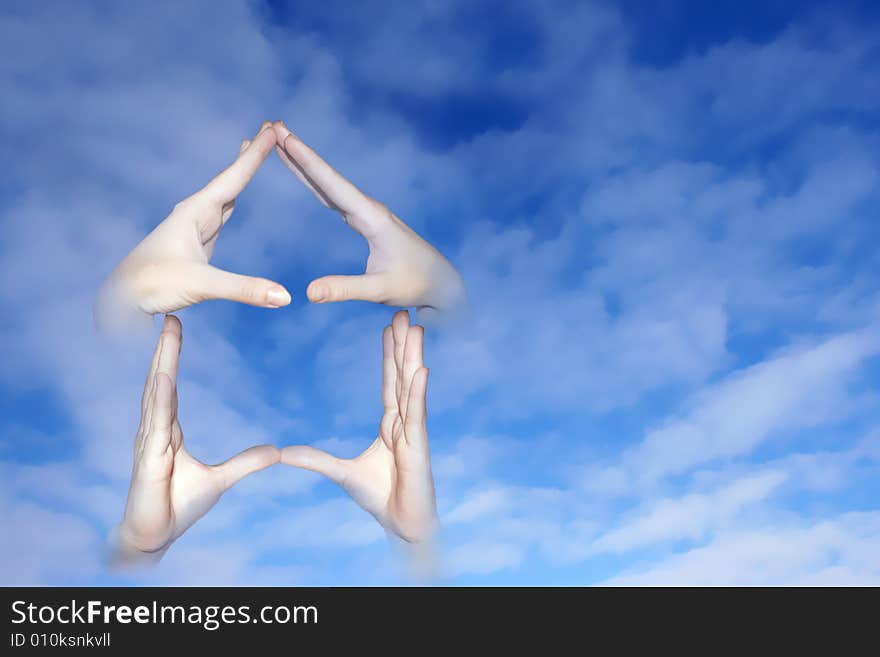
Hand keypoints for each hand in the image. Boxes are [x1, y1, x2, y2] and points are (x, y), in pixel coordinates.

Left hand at [95, 123, 290, 333]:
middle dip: (251, 154)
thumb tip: (284, 296)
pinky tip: (234, 199)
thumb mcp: (201, 284)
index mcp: (194, 212)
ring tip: (252, 151)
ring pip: (225, 193)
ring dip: (241, 174)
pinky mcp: (197, 245)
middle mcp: (195, 214)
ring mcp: (195, 229)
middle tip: (270, 128)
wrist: (119, 301)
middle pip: (230, 177)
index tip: (273, 128)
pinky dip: (234, 198)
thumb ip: (244, 288)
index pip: (233, 177)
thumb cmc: (151, 285)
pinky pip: (221, 213)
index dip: (255, 154)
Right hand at [112, 315, 279, 565]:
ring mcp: (149, 441)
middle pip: (161, 381)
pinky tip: (163, 376)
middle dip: (165, 349)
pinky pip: (156, 421)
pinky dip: (159, 397)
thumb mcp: (221, 481)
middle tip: (170, 317)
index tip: (175, 329)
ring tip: (167, 333)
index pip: (171, 385)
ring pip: (156, 393)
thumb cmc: (177, 507)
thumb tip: (275, 450)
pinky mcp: (149, 457)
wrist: (155, 536)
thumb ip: (246, 463)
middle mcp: (156, 430)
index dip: (172, 357)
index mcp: (169, 431)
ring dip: (162, 362)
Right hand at [272, 121, 465, 317]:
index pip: (334, 186)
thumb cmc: (416, 284)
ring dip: (304, 162)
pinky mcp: (364, 219)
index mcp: (373, 218)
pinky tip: (301, 170)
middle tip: (273, 125)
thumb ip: (344, 289)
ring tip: (280, 140)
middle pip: (327, 176)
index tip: (287, 139)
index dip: (308, 162)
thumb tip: (308, 293)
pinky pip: (333, 195)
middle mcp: (368, 208)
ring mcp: (366, 212)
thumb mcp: (379, 289)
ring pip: (328, 183)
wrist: (442, 283)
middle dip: (300, 151)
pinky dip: (314, 180)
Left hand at [281, 310, 437, 546]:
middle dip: (403, 345)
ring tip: (416, 328)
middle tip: (405, 313)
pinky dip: (419, 390)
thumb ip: (315, 460)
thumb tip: (283, 452)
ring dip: (413, 357)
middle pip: (402, 376)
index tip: (388, 328)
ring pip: (412, 387)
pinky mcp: (418, 446)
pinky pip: (417, 413)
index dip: (388, 355)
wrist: (402, 524)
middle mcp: (404, 422)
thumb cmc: (380, 498)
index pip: (389, 383)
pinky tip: (421, 368)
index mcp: (390, 425)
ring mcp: (413, 432)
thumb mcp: (341, 474)